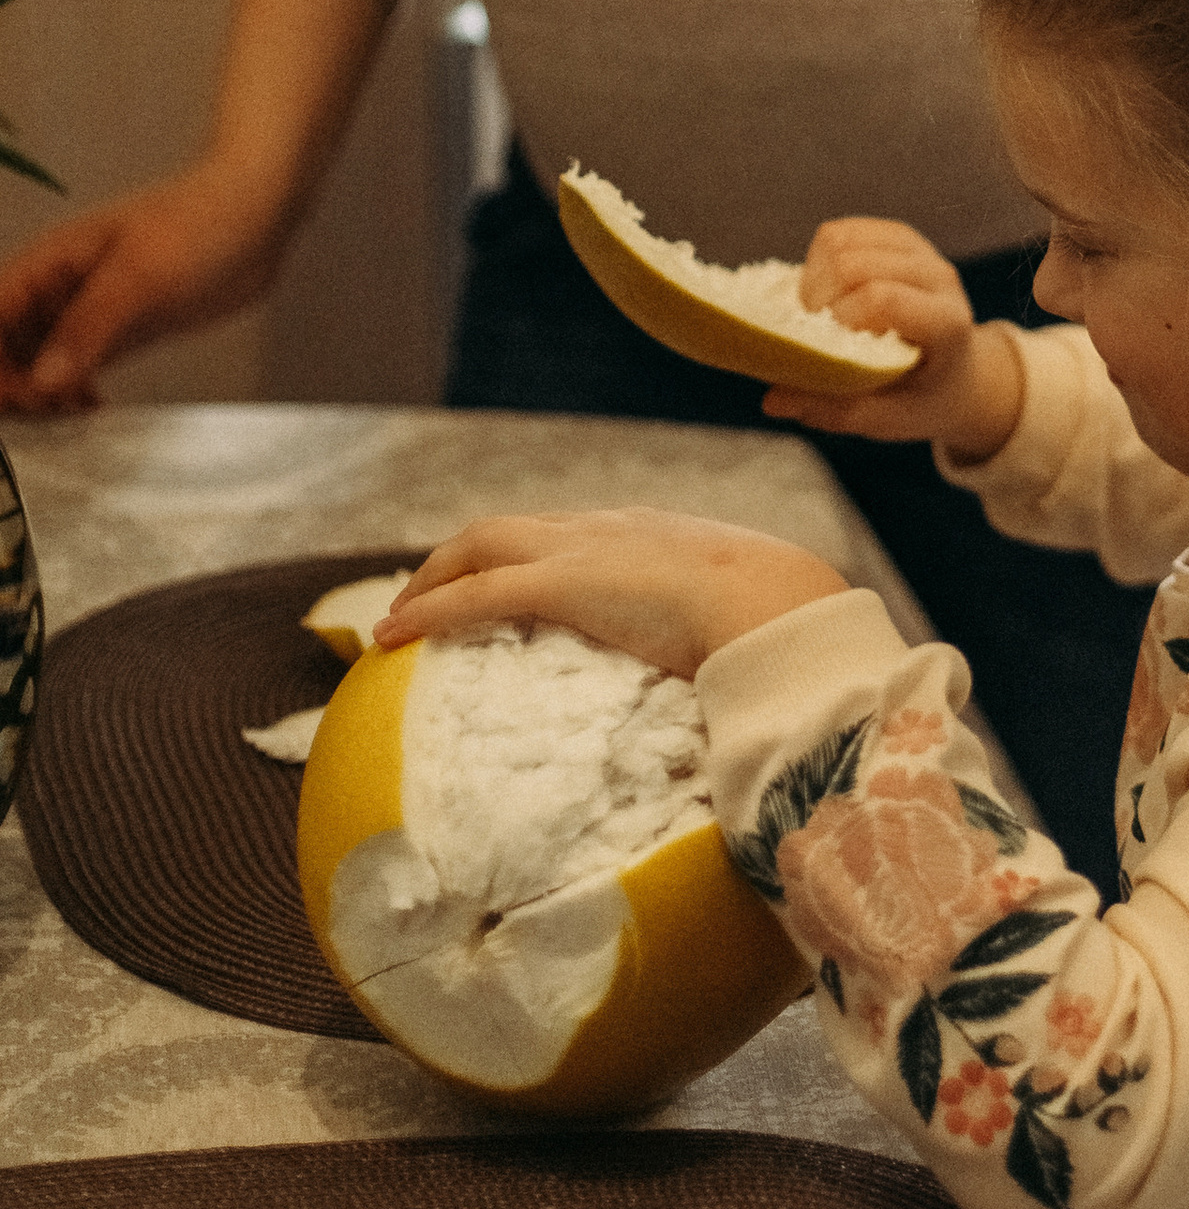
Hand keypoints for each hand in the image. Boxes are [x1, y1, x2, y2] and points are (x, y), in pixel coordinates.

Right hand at [0, 161, 295, 409]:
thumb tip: (41, 382)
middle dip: (12, 384)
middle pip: (4, 347)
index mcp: (48, 264)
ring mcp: (88, 313)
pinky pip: (75, 370)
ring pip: (36, 363)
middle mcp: (58, 291)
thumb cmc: (199, 223)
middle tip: (51, 410)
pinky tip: (93, 408)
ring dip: (40, 395)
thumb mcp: (140, 274)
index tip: (18, 397)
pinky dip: (71, 393)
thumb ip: (89, 327)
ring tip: (72, 413)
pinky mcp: (120, 332)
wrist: (259, 211)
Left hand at [378, 511, 848, 681]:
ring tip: (398, 617)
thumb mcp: (741, 617)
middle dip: (461, 557)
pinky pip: (475, 594)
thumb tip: (733, 680)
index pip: (566, 533)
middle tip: (427, 597)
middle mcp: (604, 529)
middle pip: (509, 529)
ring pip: (480, 546)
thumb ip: (721, 634)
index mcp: (648, 531)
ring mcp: (581, 551)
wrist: (776, 603)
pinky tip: (392, 637)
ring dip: (432, 578)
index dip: (525, 555)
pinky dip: (429, 611)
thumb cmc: (774, 620)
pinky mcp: (562, 584)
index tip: (505, 582)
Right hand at [766, 217, 1026, 460]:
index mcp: (946, 321)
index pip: (882, 298)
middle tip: (818, 334)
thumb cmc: (925, 399)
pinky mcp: (897, 237)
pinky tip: (828, 294)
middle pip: (852, 263)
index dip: (840, 319)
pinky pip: (839, 233)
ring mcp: (919, 250)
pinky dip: (818, 262)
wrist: (960, 372)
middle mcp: (938, 276)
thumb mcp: (891, 420)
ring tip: (821, 314)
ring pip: (840, 240)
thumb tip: (773, 400)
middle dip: (817, 300)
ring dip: (813, 279)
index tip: (830, 348)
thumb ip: (837, 411)